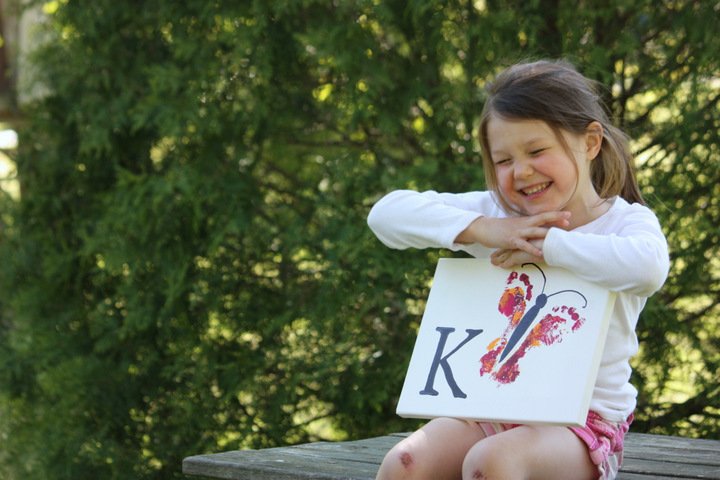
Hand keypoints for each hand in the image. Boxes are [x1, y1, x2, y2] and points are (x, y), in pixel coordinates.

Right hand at [455, 211, 569, 257]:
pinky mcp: (511, 240)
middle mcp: (523, 224)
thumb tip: (536, 230)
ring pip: (535, 231)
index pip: (542, 216)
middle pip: (542, 219)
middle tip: (569, 219)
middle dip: (556, 218)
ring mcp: (518, 232)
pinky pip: (524, 245)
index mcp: (525, 220)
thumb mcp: (515, 225)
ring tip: (558, 237)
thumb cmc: (499, 229)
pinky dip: (532, 249)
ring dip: (547, 233)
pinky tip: (540, 254)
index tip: (567, 215)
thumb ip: (526, 227)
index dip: (555, 215)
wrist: (483, 228)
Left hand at [491, 239, 543, 267]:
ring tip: (493, 262)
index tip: (499, 245)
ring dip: (498, 259)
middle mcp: (517, 242)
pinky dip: (504, 264)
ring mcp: (515, 249)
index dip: (504, 244)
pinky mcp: (517, 257)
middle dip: (498, 252)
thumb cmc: (548, 239)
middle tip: (492, 256)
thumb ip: (539, 239)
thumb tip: (541, 241)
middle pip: (504, 247)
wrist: (549, 242)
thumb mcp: (542, 237)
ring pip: (503, 255)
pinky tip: (501, 266)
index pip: (510, 240)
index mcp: (521, 236)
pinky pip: (508, 262)